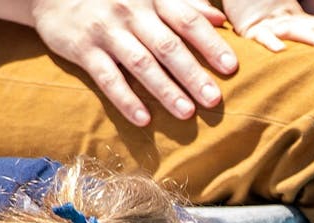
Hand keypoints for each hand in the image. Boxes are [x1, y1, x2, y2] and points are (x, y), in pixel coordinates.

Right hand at [29, 0, 237, 125]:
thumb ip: (184, 3)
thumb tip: (218, 19)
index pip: (187, 21)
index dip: (210, 44)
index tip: (230, 68)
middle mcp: (131, 12)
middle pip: (168, 46)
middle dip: (193, 74)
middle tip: (214, 100)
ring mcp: (107, 31)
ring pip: (141, 64)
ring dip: (165, 89)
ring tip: (187, 113)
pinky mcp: (84, 49)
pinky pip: (108, 77)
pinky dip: (126, 99)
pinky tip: (143, 119)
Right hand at [223, 0, 313, 51]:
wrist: (240, 1)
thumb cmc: (262, 14)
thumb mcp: (289, 23)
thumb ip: (305, 31)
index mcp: (301, 20)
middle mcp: (290, 21)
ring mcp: (272, 25)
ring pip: (295, 30)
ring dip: (311, 38)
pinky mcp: (251, 30)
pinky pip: (261, 36)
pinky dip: (270, 43)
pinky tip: (280, 51)